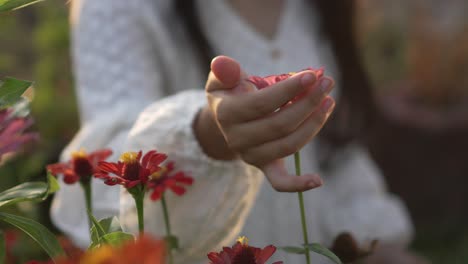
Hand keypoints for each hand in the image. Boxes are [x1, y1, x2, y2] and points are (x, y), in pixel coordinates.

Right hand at [194, 56, 334, 191]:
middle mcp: (237, 139)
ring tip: (329, 101)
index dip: (289, 90)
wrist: (228, 120)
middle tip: (327, 82)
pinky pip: (279, 182)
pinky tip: (318, 181)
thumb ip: (225, 70)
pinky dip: (297, 185)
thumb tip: (222, 63)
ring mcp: (251, 156)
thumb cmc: (231, 92)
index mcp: (226, 114)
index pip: (262, 104)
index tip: (312, 75)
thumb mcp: (223, 78)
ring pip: (289, 145)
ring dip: (314, 124)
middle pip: (280, 125)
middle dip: (308, 103)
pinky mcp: (264, 167)